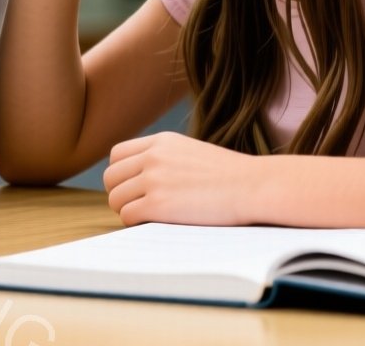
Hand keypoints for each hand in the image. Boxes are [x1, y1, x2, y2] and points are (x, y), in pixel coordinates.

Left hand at [103, 132, 256, 226]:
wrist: (253, 186)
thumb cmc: (230, 176)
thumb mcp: (192, 152)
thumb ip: (165, 159)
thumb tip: (141, 178)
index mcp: (161, 141)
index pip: (117, 155)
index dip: (122, 175)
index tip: (135, 188)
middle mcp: (153, 156)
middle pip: (111, 178)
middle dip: (120, 194)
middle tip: (140, 206)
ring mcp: (154, 179)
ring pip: (116, 199)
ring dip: (127, 211)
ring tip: (150, 217)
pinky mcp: (158, 204)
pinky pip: (128, 216)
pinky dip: (136, 223)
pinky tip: (156, 223)